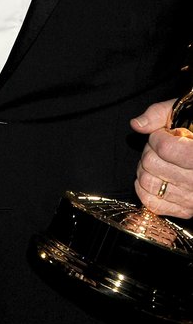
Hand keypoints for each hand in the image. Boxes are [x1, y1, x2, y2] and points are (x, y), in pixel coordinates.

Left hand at [131, 99, 192, 218]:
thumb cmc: (191, 131)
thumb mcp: (178, 113)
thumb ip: (157, 115)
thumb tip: (136, 125)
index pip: (165, 149)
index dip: (157, 138)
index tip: (163, 135)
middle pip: (151, 164)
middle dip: (149, 151)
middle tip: (160, 149)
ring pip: (148, 183)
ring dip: (145, 169)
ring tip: (159, 163)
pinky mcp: (185, 210)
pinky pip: (151, 203)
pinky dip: (144, 189)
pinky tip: (155, 177)